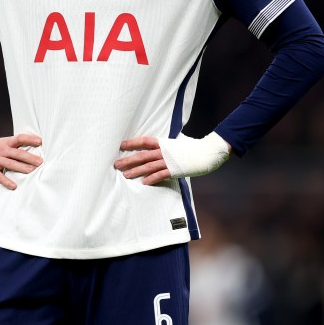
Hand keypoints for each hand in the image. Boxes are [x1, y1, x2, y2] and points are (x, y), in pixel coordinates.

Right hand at [0, 130, 43, 189]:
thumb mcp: (0, 142)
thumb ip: (12, 147)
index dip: (29, 139)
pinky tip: (14, 186)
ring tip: (32, 171)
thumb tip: (30, 153)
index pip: (19, 138)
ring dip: (21, 168)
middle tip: (41, 162)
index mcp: (5, 142)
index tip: (40, 141)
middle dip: (30, 157)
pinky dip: (6, 181)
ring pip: (10, 164)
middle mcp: (1, 150)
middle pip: (17, 153)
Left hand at [114, 131, 231, 184]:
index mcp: (163, 143)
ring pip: (148, 166)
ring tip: (125, 175)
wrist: (207, 153)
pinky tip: (143, 183)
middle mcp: (164, 151)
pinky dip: (151, 179)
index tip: (121, 146)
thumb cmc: (192, 147)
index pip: (144, 141)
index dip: (132, 143)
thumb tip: (157, 146)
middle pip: (142, 155)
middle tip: (116, 165)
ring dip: (136, 171)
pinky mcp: (175, 170)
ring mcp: (169, 161)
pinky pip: (160, 175)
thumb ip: (166, 146)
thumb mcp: (176, 143)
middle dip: (128, 160)